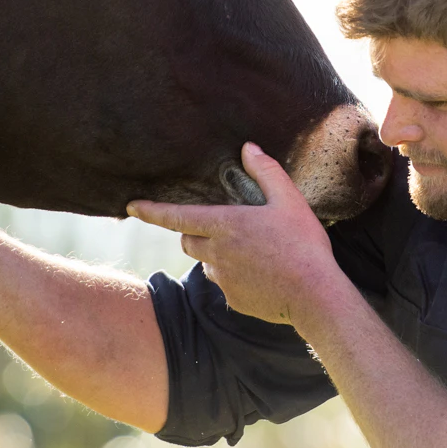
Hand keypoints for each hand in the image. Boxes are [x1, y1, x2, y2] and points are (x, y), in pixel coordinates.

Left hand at [130, 144, 347, 324]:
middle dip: (191, 232)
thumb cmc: (303, 245)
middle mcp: (216, 253)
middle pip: (186, 240)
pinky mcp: (233, 299)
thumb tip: (248, 148)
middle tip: (218, 226)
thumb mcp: (289, 200)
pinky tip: (261, 274)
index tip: (132, 207)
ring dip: (215, 254)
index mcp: (225, 225)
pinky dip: (234, 276)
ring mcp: (223, 279)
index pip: (177, 216)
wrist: (314, 296)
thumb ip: (266, 172)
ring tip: (249, 251)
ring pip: (205, 262)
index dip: (152, 211)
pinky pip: (224, 284)